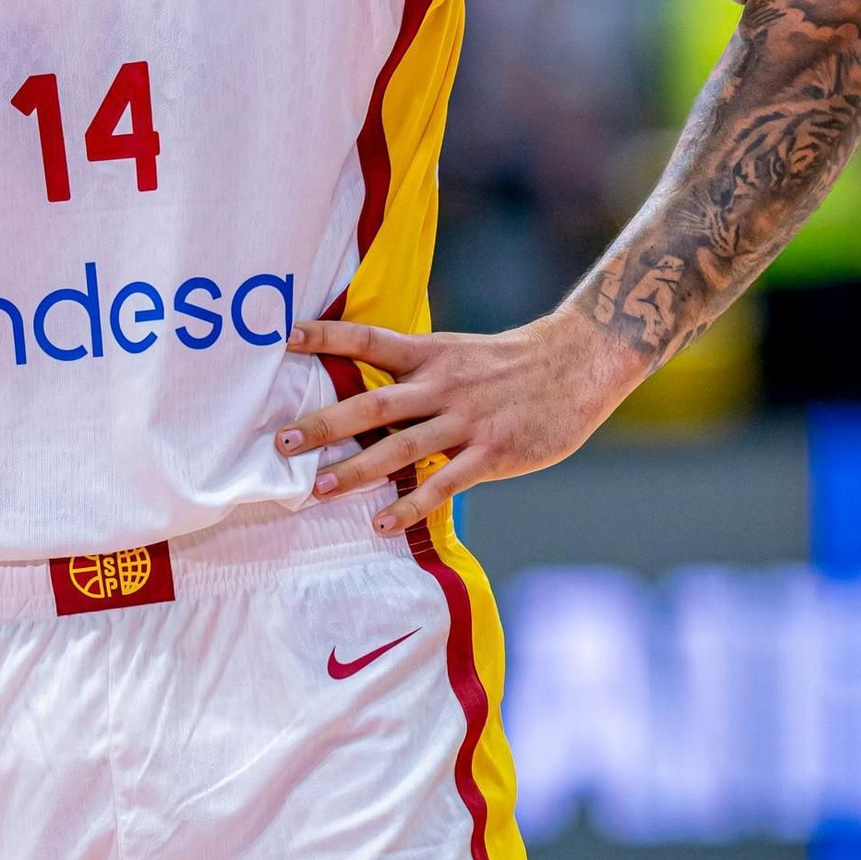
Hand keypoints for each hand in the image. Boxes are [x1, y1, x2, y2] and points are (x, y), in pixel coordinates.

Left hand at [275, 309, 628, 535]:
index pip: (369, 340)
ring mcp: (466, 421)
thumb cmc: (511, 364)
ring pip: (401, 448)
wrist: (578, 364)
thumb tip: (370, 395)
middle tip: (282, 440)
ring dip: (356, 471)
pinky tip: (381, 523)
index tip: (286, 336)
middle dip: (325, 423)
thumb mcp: (459, 353)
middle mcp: (441, 385)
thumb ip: (417, 373)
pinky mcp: (492, 453)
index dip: (327, 337)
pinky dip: (410, 504)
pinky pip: (444, 483)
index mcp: (430, 354)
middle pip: (373, 404)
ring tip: (317, 489)